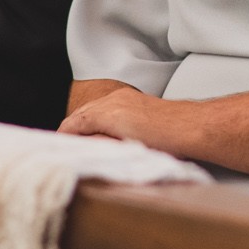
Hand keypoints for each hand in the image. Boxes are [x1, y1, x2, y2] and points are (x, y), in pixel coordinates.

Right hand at [59, 84, 178, 148]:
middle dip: (72, 131)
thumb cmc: (163, 140)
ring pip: (94, 110)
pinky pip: (108, 107)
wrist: (191, 128)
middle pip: (82, 114)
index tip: (58, 150)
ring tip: (82, 144)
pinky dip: (100, 119)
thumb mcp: (123, 146)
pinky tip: (104, 133)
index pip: (73, 123)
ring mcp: (125, 98)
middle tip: (66, 149)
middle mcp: (114, 100)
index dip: (63, 138)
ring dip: (86, 124)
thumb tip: (81, 144)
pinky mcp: (135, 101)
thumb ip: (98, 142)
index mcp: (108, 111)